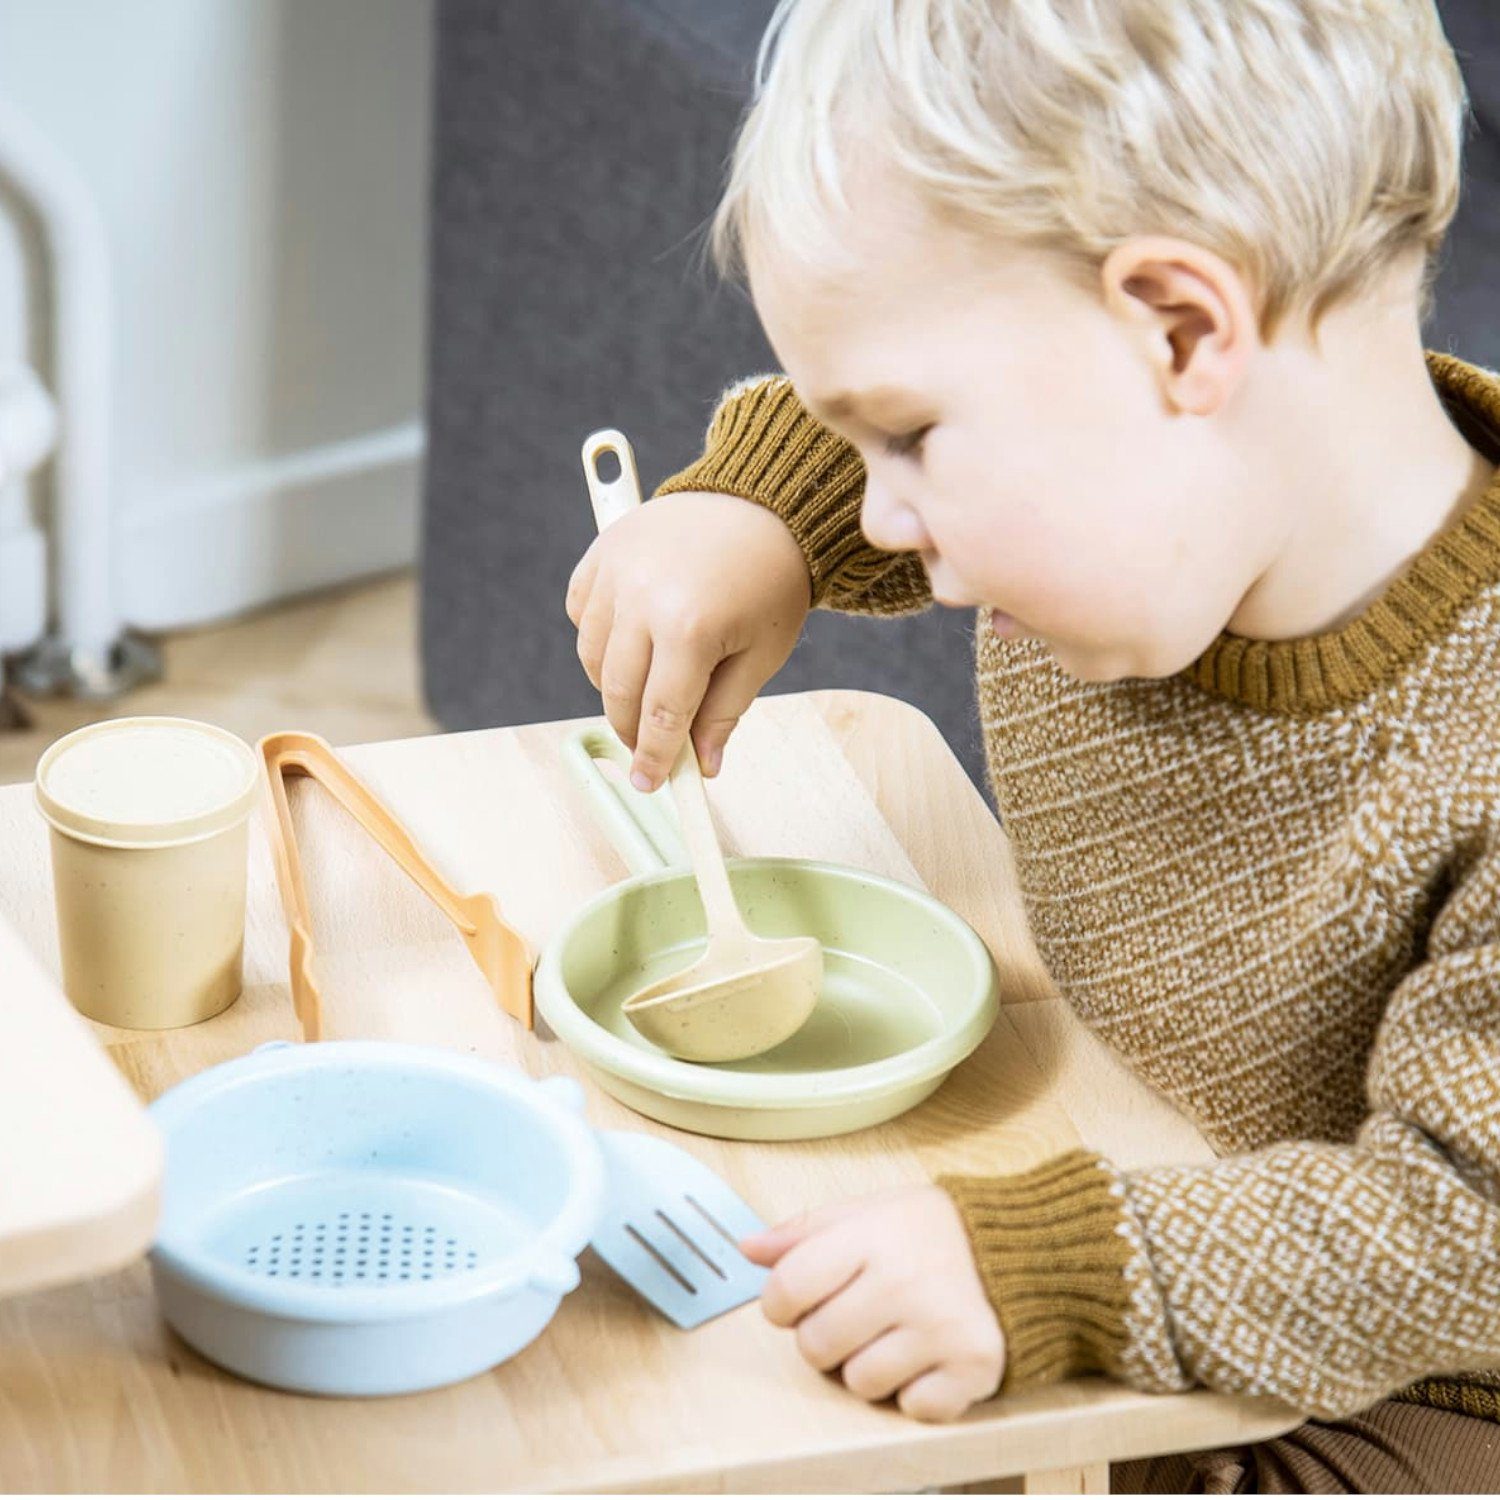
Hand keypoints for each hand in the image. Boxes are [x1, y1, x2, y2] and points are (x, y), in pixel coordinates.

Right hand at [566, 490, 811, 790]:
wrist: (762, 503)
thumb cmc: (771, 579)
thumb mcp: (763, 652)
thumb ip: (725, 711)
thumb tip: (702, 764)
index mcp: (691, 628)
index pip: (661, 713)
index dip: (655, 756)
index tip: (651, 782)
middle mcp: (644, 599)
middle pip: (618, 691)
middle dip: (632, 729)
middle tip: (649, 747)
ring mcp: (617, 572)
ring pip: (591, 657)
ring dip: (613, 685)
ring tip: (647, 687)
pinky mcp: (603, 551)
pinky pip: (581, 612)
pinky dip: (598, 636)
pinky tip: (631, 639)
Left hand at [741, 1185, 1004, 1421]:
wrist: (1016, 1246)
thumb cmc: (930, 1231)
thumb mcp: (867, 1211)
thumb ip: (805, 1230)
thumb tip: (749, 1249)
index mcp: (870, 1236)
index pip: (786, 1289)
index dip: (782, 1303)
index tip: (799, 1300)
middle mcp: (904, 1281)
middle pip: (816, 1347)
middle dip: (826, 1338)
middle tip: (858, 1315)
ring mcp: (940, 1327)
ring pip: (861, 1384)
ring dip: (871, 1367)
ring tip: (896, 1333)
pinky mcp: (972, 1366)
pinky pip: (913, 1407)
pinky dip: (917, 1391)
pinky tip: (929, 1355)